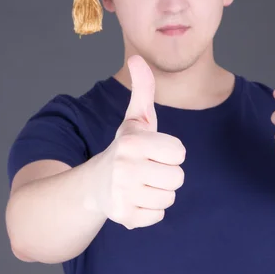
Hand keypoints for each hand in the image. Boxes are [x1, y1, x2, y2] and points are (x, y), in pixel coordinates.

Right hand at [98, 54, 185, 228]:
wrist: (95, 184)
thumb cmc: (125, 148)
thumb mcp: (136, 119)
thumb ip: (143, 89)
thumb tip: (137, 57)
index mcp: (131, 142)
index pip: (179, 153)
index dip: (169, 151)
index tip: (152, 151)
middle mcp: (124, 168)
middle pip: (178, 177)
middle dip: (166, 173)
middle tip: (147, 169)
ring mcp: (122, 194)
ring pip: (170, 198)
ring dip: (159, 191)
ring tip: (141, 184)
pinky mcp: (124, 217)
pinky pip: (158, 215)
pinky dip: (150, 210)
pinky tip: (135, 199)